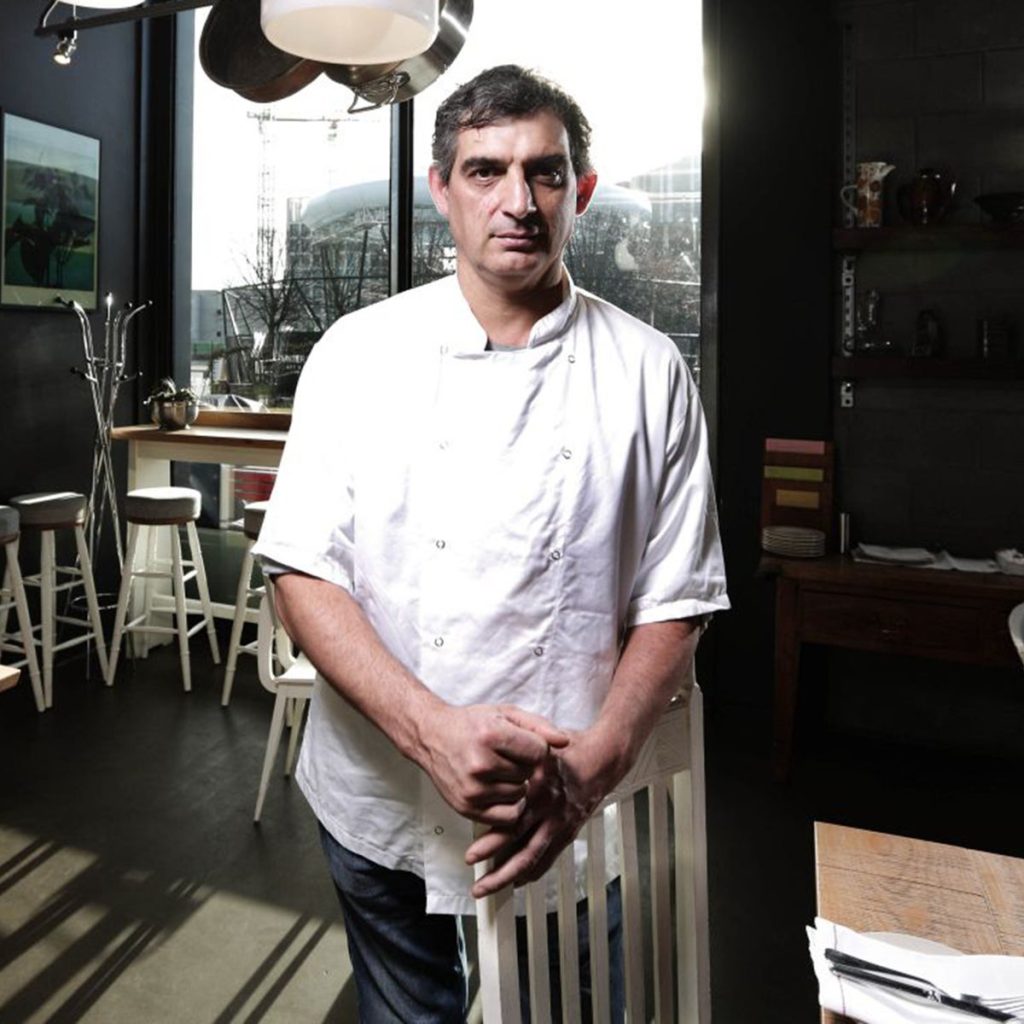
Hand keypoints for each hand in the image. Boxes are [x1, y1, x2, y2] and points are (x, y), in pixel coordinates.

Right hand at [416, 704, 568, 826]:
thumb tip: (565, 741)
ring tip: (498, 770)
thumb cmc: (470, 724)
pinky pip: (508, 817)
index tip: (523, 743)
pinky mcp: (467, 808)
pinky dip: (509, 806)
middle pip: (529, 775)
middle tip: (505, 756)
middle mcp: (481, 764)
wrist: (432, 737)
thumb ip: (538, 726)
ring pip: (520, 796)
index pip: (539, 752)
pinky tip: (498, 789)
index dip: (536, 747)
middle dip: (524, 766)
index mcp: (491, 736)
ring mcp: (473, 789)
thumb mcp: (505, 714)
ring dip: (516, 786)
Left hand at [465, 728, 624, 897]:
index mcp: (541, 789)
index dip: (491, 844)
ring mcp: (562, 823)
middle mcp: (551, 810)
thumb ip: (515, 760)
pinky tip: (519, 879)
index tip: (472, 856)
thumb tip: (487, 774)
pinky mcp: (570, 830)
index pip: (511, 824)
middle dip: (498, 871)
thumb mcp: (539, 747)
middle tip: (478, 885)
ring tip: (492, 888)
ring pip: (535, 859)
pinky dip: (533, 871)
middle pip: (522, 849)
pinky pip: (550, 857)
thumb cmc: (570, 750)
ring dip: (512, 877)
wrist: (604, 758)